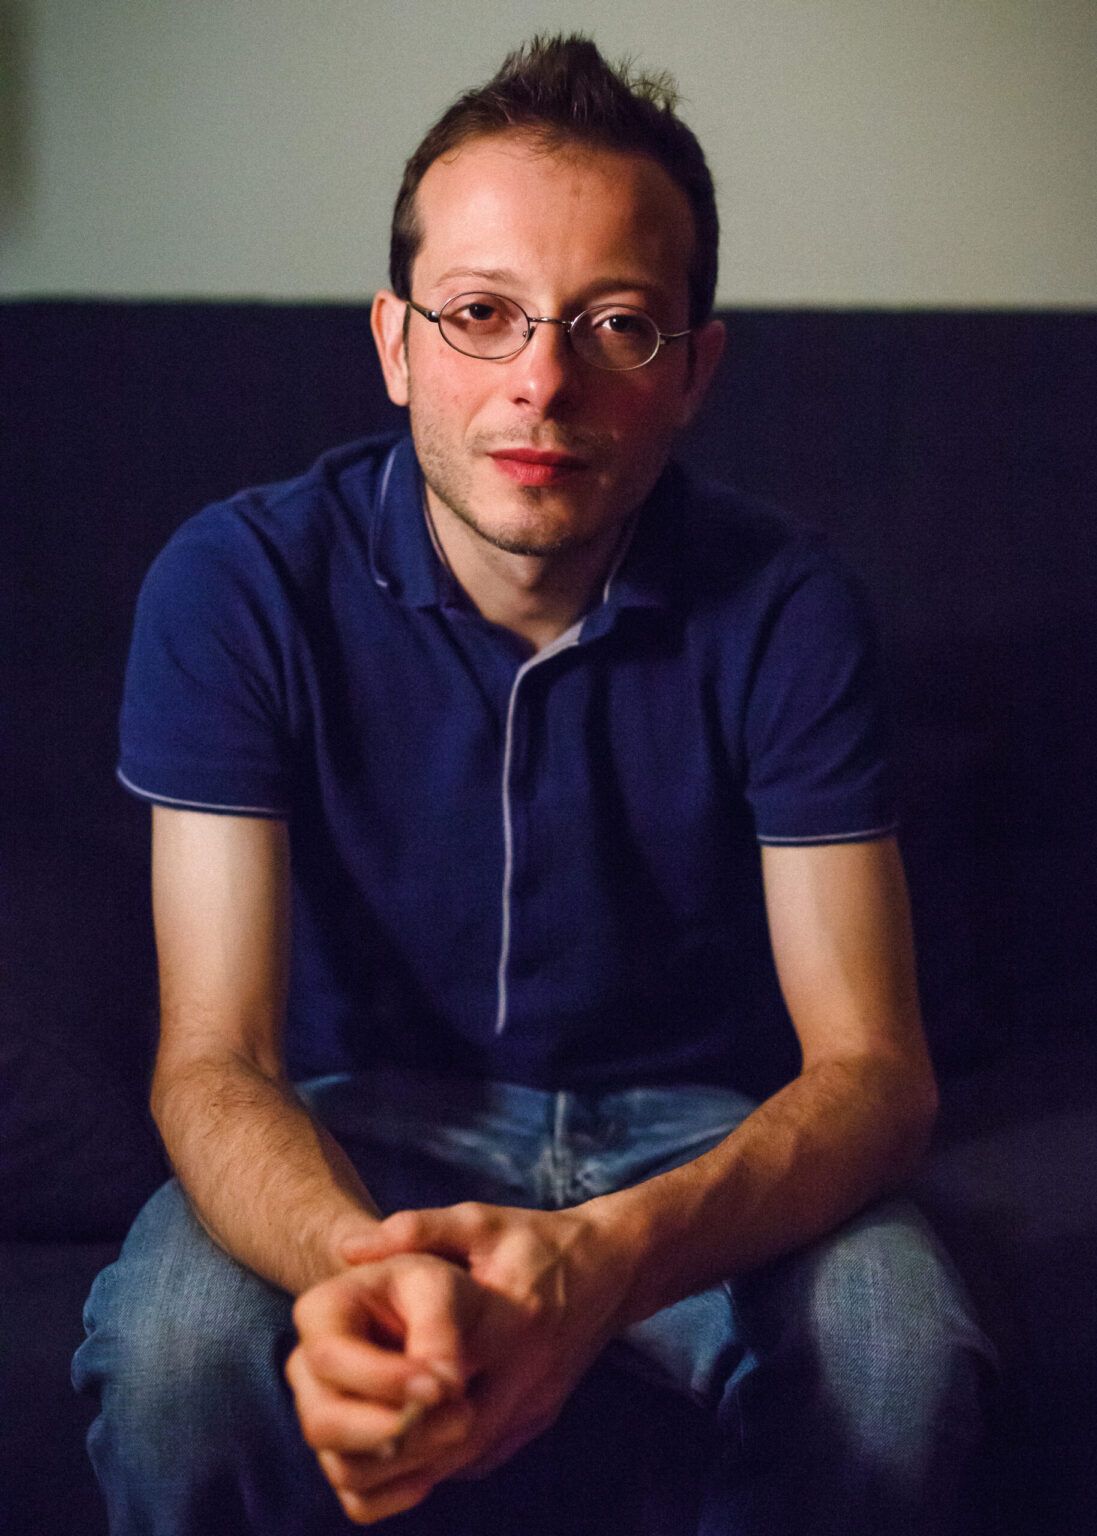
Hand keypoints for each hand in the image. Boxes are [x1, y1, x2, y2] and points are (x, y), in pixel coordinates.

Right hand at [286, 1252, 482, 1524]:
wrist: (461, 1329)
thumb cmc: (442, 1297)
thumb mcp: (443, 1290)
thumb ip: (438, 1330)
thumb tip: (439, 1389)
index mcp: (322, 1311)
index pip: (329, 1357)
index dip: (382, 1380)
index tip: (441, 1386)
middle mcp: (307, 1370)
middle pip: (323, 1423)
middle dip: (396, 1428)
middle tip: (462, 1413)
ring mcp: (322, 1419)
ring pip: (345, 1468)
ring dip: (413, 1456)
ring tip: (460, 1421)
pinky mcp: (345, 1462)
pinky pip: (360, 1502)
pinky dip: (403, 1491)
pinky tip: (436, 1460)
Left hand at [341, 1201, 636, 1480]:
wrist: (613, 1265)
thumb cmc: (537, 1239)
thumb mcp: (480, 1221)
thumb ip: (417, 1230)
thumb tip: (350, 1247)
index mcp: (511, 1320)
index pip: (444, 1374)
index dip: (394, 1388)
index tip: (352, 1384)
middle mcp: (528, 1372)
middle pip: (453, 1431)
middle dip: (400, 1436)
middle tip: (350, 1424)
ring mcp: (538, 1404)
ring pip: (469, 1455)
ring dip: (419, 1455)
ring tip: (371, 1438)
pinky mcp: (541, 1419)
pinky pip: (487, 1454)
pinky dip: (448, 1455)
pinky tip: (415, 1440)